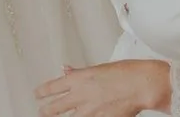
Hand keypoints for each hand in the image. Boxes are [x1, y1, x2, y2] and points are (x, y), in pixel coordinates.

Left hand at [35, 60, 171, 116]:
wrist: (142, 85)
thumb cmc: (127, 73)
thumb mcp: (99, 68)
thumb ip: (79, 72)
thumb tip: (66, 70)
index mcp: (78, 79)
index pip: (51, 88)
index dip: (41, 92)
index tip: (38, 94)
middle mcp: (80, 96)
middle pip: (53, 108)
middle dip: (45, 111)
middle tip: (43, 111)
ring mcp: (89, 111)